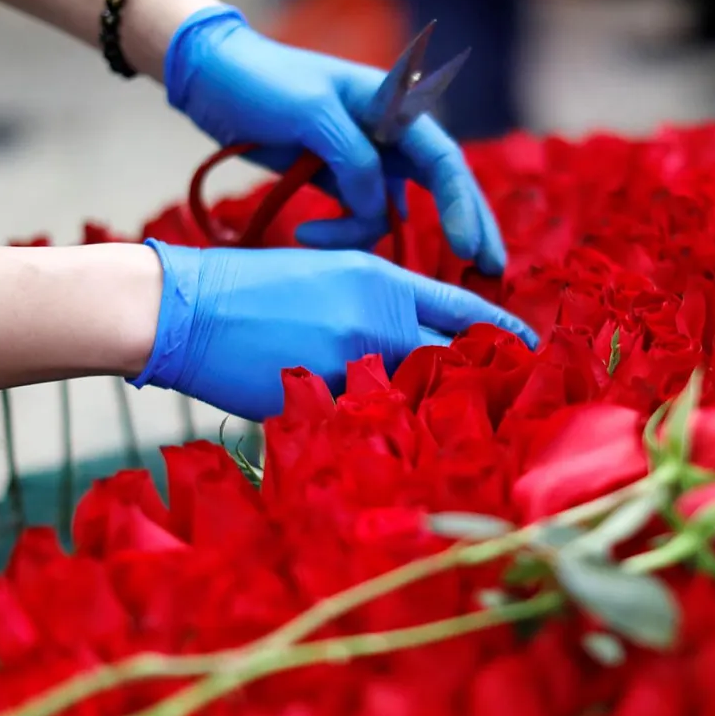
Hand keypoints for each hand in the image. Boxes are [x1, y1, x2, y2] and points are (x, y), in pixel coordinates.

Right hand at [129, 240, 537, 420]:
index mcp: (383, 282)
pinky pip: (363, 423)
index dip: (503, 334)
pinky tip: (366, 436)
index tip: (531, 349)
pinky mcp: (319, 403)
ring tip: (428, 424)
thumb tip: (418, 340)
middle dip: (478, 382)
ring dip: (420, 412)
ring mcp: (349, 365)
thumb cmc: (250, 287)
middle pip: (453, 361)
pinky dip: (370, 430)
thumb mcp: (330, 278)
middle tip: (495, 400)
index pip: (465, 311)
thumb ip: (381, 305)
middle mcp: (377, 321)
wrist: (183, 308)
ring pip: (410, 399)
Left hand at [163, 5, 506, 274]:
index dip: (461, 206)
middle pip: (443, 187)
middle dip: (467, 229)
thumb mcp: (310, 112)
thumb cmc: (263, 82)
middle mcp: (390, 134)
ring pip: (391, 212)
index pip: (443, 160)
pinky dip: (342, 233)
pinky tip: (307, 233)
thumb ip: (352, 158)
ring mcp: (366, 160)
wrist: (213, 79)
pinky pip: (360, 217)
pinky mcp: (340, 180)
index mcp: (393, 106)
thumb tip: (379, 204)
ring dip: (360, 235)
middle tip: (489, 273)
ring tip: (310, 235)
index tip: (466, 250)